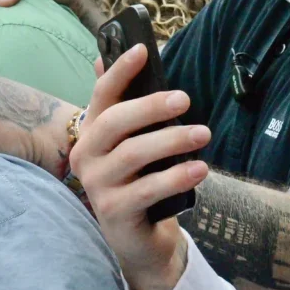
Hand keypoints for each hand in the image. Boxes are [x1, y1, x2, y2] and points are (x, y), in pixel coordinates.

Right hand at [69, 45, 210, 289]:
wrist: (139, 238)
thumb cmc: (140, 182)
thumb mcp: (135, 144)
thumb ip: (127, 109)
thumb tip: (108, 60)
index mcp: (91, 135)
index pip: (100, 97)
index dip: (118, 72)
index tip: (142, 50)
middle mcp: (86, 158)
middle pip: (114, 122)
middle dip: (150, 106)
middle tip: (185, 99)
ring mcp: (97, 186)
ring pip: (132, 154)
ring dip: (171, 140)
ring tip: (203, 134)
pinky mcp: (114, 211)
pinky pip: (146, 189)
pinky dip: (175, 177)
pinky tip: (199, 168)